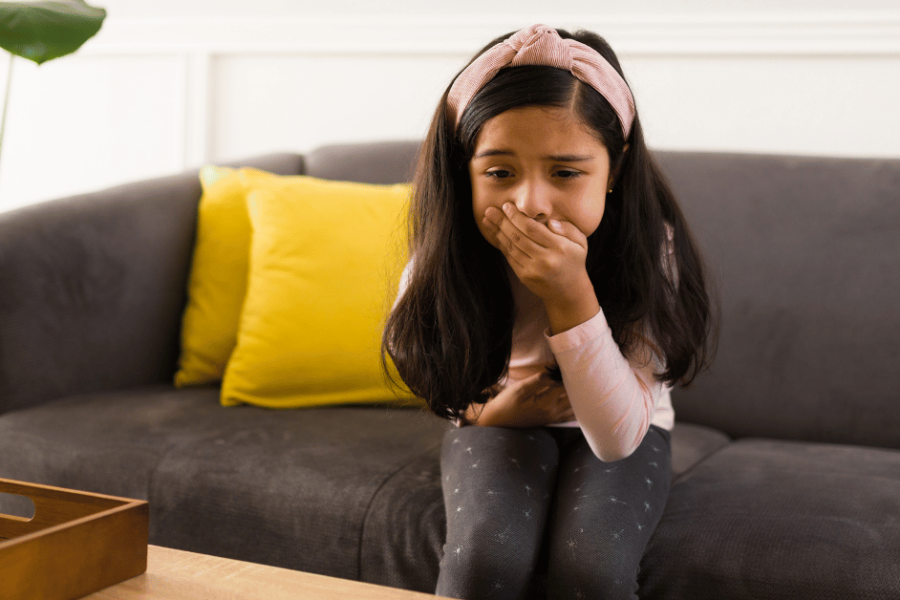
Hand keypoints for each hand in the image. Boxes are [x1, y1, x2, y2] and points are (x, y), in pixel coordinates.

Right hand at [464, 371, 574, 427]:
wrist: (497, 420)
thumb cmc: (506, 402)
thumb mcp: (520, 388)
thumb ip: (540, 380)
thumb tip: (555, 372)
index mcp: (547, 403)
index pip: (565, 385)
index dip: (569, 373)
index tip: (571, 362)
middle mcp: (553, 412)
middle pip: (573, 397)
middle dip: (578, 384)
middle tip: (582, 371)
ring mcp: (552, 418)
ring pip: (574, 408)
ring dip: (579, 396)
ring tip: (584, 384)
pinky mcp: (550, 420)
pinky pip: (569, 416)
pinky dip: (576, 408)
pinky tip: (580, 402)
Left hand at [483, 202, 599, 333]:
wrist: (568, 291)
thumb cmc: (573, 261)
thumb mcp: (581, 242)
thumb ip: (568, 228)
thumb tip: (549, 222)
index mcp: (559, 248)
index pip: (532, 229)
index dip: (517, 217)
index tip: (507, 206)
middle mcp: (545, 260)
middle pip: (518, 237)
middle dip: (502, 222)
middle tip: (489, 210)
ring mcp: (533, 270)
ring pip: (511, 247)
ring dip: (497, 232)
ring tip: (487, 219)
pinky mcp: (524, 276)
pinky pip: (510, 257)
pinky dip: (501, 244)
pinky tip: (495, 233)